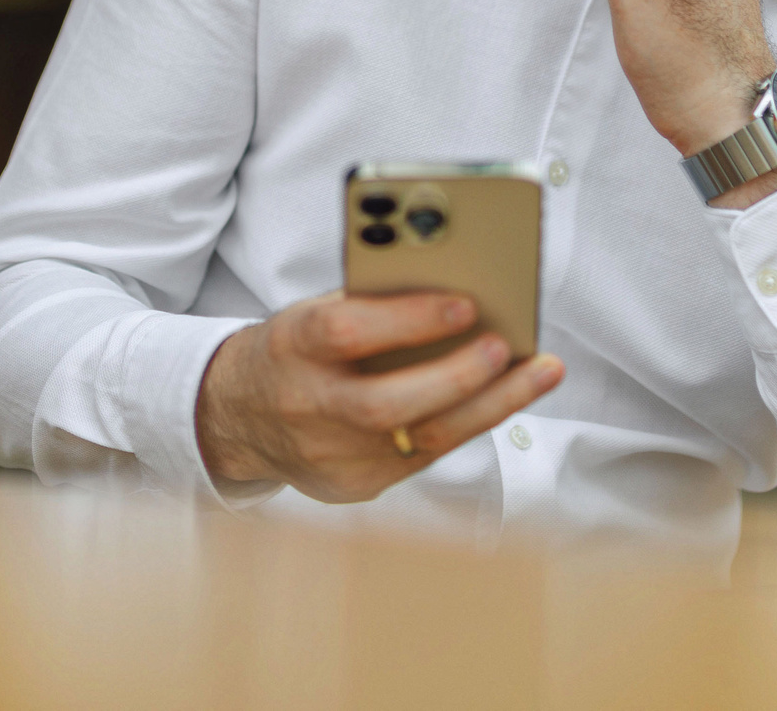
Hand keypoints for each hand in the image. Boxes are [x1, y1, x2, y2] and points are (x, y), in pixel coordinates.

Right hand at [195, 291, 565, 501]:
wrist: (236, 416)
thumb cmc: (295, 348)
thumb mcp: (312, 313)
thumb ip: (369, 304)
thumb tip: (455, 289)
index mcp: (289, 346)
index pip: (345, 334)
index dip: (406, 320)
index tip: (464, 303)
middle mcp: (306, 407)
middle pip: (385, 405)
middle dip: (458, 376)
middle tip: (509, 347)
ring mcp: (329, 457)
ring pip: (419, 441)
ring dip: (489, 405)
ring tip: (540, 372)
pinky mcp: (353, 487)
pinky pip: (423, 458)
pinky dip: (468, 423)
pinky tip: (504, 398)